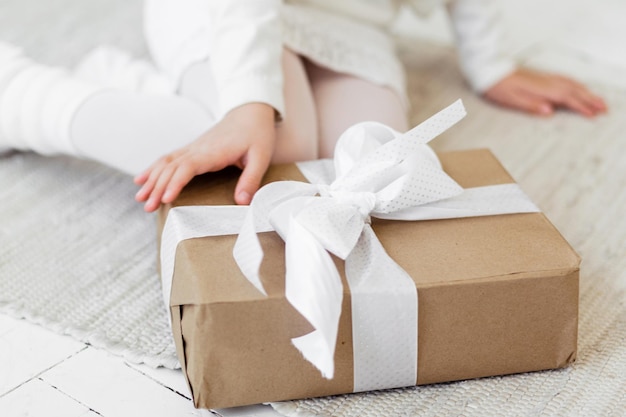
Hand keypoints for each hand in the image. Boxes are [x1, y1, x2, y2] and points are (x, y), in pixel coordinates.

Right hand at [134, 102, 275, 211]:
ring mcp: (193, 148)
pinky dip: (154, 169)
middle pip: (171, 167)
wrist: (250, 112)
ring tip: (140, 198)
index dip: (175, 182)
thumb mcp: (261, 156)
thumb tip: (242, 202)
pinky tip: (142, 179)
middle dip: (157, 187)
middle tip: (148, 207)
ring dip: (152, 180)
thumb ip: (251, 179)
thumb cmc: (257, 133)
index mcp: (213, 151)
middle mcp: (198, 148)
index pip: (188, 166)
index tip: (166, 198)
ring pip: (166, 162)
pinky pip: (169, 159)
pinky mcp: (192, 149)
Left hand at [483, 68, 606, 116]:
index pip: (566, 98)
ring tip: (597, 100)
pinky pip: (565, 80)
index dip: (581, 107)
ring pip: (571, 84)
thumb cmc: (497, 86)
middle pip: (574, 90)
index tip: (594, 114)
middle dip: (591, 99)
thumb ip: (531, 106)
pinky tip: (579, 88)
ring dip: (586, 92)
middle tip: (604, 108)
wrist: (490, 70)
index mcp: (540, 89)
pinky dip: (576, 85)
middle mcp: (545, 81)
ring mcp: (544, 78)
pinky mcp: (541, 77)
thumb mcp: (511, 100)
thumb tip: (549, 111)